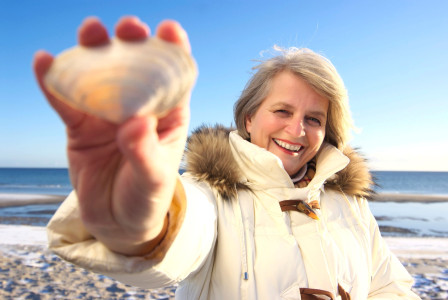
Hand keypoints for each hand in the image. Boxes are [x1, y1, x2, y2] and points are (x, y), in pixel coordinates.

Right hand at [33, 16, 191, 254]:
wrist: (118, 221)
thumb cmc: (146, 197)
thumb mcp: (154, 179)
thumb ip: (145, 153)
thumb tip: (135, 123)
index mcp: (167, 116)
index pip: (174, 78)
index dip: (173, 51)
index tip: (170, 30)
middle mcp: (137, 107)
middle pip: (135, 68)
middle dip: (132, 43)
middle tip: (129, 27)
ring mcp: (107, 114)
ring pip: (98, 76)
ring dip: (93, 51)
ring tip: (91, 31)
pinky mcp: (79, 126)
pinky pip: (65, 101)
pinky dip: (54, 83)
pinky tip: (45, 62)